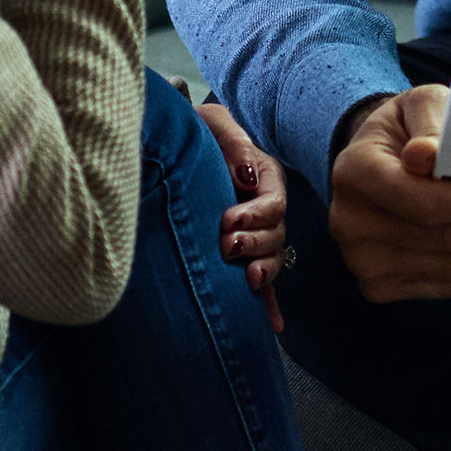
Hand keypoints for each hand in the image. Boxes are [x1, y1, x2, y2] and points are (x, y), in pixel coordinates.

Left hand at [196, 96, 290, 332]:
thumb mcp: (213, 124)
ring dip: (264, 271)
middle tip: (227, 246)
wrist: (174, 148)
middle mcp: (262, 208)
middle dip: (255, 243)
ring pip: (271, 258)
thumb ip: (233, 142)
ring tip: (249, 280)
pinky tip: (273, 326)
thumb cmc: (196, 131)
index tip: (227, 219)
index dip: (256, 214)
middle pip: (276, 234)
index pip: (274, 202)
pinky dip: (268, 303)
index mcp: (263, 177)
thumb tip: (246, 176)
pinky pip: (261, 283)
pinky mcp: (239, 256)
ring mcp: (252, 234)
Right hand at [327, 85, 450, 300]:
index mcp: (354, 173)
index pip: (422, 200)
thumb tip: (426, 155)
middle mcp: (350, 223)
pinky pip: (444, 283)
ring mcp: (363, 261)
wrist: (377, 160)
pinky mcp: (381, 286)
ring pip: (449, 266)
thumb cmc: (407, 128)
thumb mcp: (418, 105)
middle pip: (441, 238)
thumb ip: (430, 121)